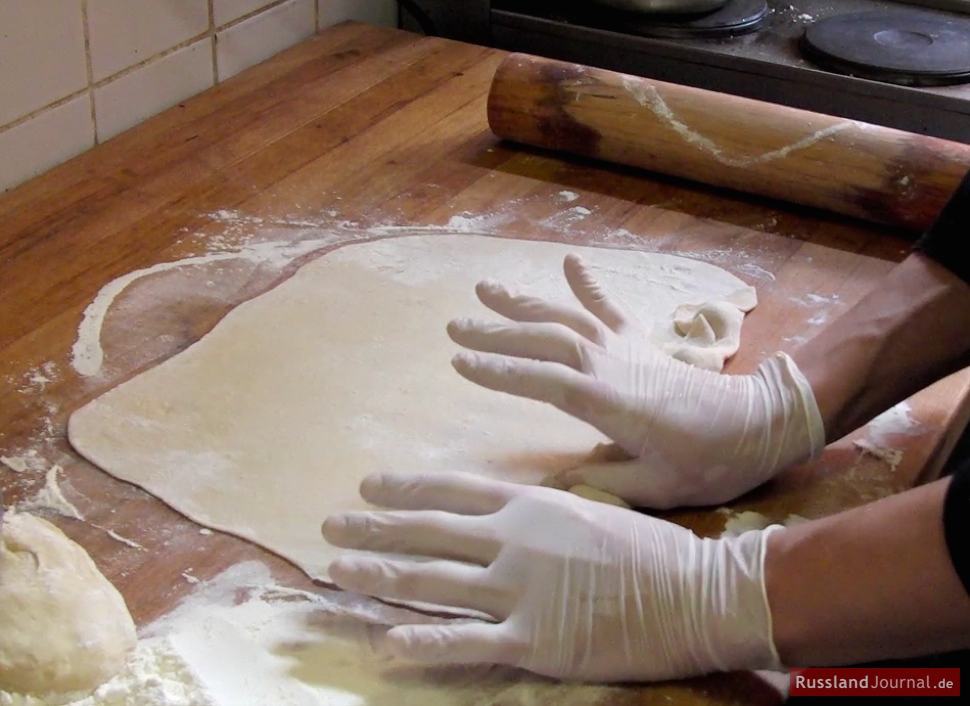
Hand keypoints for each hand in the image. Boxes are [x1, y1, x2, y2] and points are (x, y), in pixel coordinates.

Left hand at [322, 472, 781, 681]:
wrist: (694, 590)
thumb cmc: (652, 549)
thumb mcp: (595, 508)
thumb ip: (547, 509)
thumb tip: (518, 503)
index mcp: (529, 507)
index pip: (452, 492)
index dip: (405, 490)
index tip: (368, 485)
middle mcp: (511, 542)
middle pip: (428, 533)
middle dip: (374, 530)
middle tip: (330, 526)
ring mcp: (518, 590)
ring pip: (432, 581)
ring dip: (379, 576)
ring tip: (337, 571)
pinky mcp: (532, 639)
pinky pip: (466, 641)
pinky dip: (422, 643)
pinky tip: (385, 642)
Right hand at [447, 253, 824, 507]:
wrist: (758, 424)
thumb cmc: (708, 463)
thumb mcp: (654, 488)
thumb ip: (601, 481)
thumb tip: (554, 480)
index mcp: (609, 402)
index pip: (542, 381)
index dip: (499, 372)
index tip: (459, 364)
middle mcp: (610, 365)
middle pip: (544, 341)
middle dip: (496, 333)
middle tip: (453, 327)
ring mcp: (625, 347)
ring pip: (566, 317)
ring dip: (524, 302)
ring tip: (485, 288)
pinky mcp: (640, 342)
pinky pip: (609, 307)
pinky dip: (587, 284)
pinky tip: (567, 261)